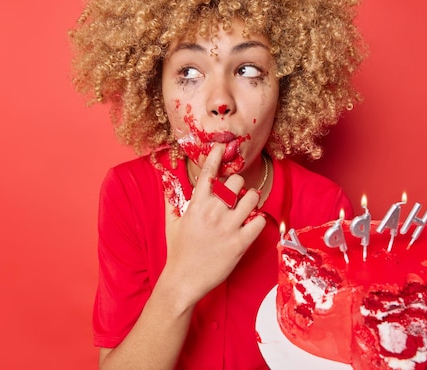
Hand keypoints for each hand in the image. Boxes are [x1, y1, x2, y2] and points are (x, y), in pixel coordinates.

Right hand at [162, 144, 266, 307]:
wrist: (183, 281)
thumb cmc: (177, 251)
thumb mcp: (173, 223)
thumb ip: (173, 200)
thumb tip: (166, 182)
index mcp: (196, 205)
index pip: (208, 173)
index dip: (216, 156)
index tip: (222, 145)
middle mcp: (213, 212)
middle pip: (236, 182)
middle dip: (237, 186)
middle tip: (235, 195)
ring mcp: (228, 228)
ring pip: (251, 198)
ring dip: (251, 200)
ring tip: (247, 207)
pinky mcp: (240, 243)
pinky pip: (259, 221)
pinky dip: (259, 220)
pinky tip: (252, 224)